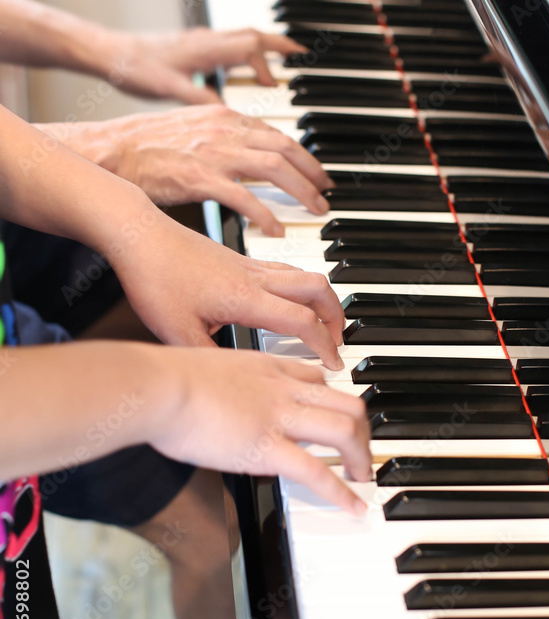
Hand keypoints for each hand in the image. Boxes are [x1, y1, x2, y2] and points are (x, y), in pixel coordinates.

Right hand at [39, 105, 329, 234]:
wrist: (109, 152)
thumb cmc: (145, 146)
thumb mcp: (192, 131)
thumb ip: (222, 138)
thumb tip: (247, 156)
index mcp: (225, 117)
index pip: (278, 134)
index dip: (304, 155)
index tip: (318, 174)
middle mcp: (224, 129)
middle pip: (286, 148)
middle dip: (312, 174)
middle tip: (326, 196)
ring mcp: (212, 153)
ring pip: (273, 168)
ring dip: (300, 192)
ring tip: (314, 212)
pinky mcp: (198, 177)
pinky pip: (243, 197)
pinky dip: (265, 215)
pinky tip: (276, 230)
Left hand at [99, 27, 303, 103]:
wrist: (108, 53)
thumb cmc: (134, 69)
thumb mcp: (168, 88)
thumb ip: (200, 97)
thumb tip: (227, 110)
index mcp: (205, 49)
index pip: (251, 45)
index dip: (273, 58)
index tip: (289, 70)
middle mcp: (205, 40)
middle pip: (252, 35)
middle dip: (278, 45)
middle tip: (299, 56)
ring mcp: (198, 41)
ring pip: (240, 37)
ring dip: (262, 48)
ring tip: (276, 65)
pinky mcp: (190, 47)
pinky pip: (226, 44)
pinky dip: (242, 53)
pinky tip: (238, 69)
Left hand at [110, 208, 344, 369]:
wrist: (139, 235)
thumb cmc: (154, 279)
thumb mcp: (177, 333)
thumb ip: (211, 360)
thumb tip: (234, 382)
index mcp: (246, 299)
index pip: (303, 321)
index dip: (324, 345)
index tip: (334, 363)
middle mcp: (255, 278)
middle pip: (319, 289)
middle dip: (337, 317)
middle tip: (338, 341)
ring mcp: (249, 264)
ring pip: (304, 275)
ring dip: (321, 299)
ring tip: (320, 323)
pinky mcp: (239, 258)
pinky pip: (285, 269)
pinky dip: (299, 287)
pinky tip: (285, 301)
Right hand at [152, 350, 370, 513]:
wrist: (159, 386)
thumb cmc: (166, 381)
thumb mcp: (205, 369)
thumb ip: (223, 385)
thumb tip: (216, 402)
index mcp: (266, 368)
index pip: (316, 378)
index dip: (331, 400)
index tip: (332, 416)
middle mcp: (282, 389)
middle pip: (345, 402)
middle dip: (362, 428)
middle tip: (361, 450)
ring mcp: (278, 418)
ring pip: (344, 430)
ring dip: (361, 456)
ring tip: (363, 475)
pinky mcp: (266, 449)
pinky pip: (316, 472)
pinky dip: (341, 492)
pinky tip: (353, 506)